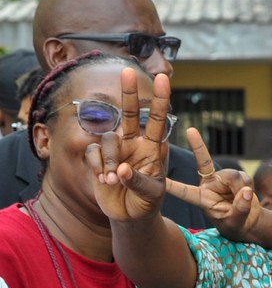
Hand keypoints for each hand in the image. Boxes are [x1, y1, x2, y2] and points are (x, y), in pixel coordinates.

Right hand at [86, 68, 173, 223]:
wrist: (130, 216)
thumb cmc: (147, 202)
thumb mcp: (151, 194)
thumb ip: (138, 181)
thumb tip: (120, 170)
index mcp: (152, 148)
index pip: (157, 120)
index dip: (160, 100)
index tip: (163, 79)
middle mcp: (134, 144)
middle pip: (130, 114)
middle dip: (128, 93)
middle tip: (127, 71)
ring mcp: (115, 150)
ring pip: (107, 139)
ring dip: (109, 160)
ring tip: (114, 180)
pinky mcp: (98, 158)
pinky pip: (93, 152)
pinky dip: (99, 168)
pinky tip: (105, 181)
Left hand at [164, 128, 271, 238]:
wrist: (248, 220)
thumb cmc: (236, 223)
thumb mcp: (236, 222)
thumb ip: (240, 208)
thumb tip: (246, 191)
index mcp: (201, 199)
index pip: (185, 191)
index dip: (173, 185)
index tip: (161, 179)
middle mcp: (208, 185)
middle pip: (207, 167)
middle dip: (200, 149)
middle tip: (191, 132)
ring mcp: (221, 178)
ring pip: (231, 174)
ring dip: (241, 186)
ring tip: (243, 199)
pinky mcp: (234, 176)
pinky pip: (243, 176)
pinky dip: (248, 185)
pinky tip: (247, 193)